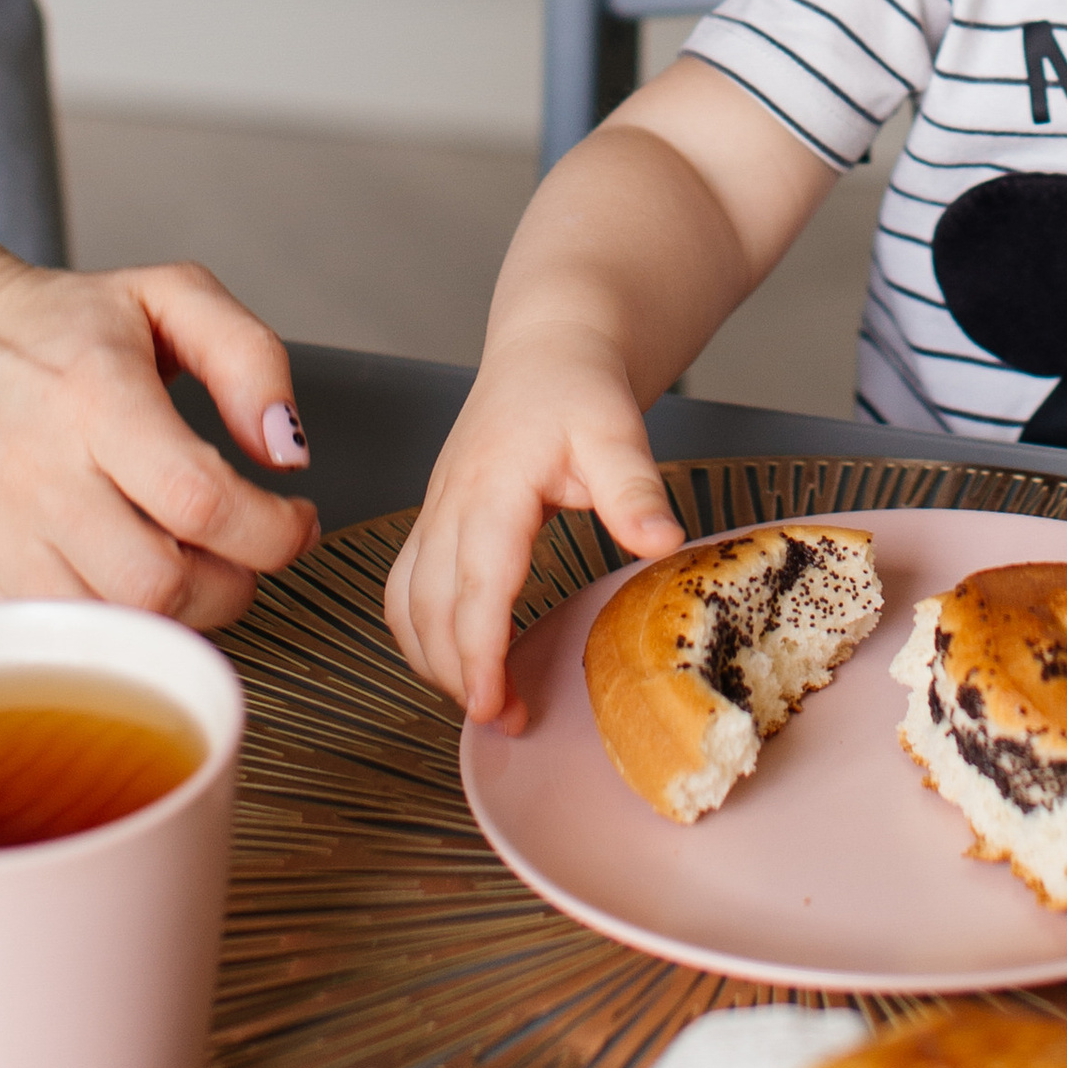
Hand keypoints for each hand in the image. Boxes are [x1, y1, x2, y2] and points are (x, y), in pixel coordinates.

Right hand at [0, 244, 318, 631]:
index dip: (272, 531)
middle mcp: (37, 475)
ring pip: (110, 632)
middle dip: (231, 584)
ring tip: (187, 569)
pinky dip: (109, 635)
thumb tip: (287, 450)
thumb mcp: (168, 295)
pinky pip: (55, 647)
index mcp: (95, 396)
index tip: (294, 523)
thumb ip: (250, 357)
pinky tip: (126, 588)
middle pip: (160, 586)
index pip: (201, 500)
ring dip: (176, 620)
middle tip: (240, 552)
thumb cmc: (52, 324)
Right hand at [386, 334, 683, 720]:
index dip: (478, 652)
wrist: (547, 347)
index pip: (476, 584)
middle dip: (457, 673)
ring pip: (405, 602)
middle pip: (430, 607)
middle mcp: (450, 504)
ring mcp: (435, 512)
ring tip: (481, 700)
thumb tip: (661, 542)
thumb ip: (635, 488)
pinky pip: (404, 586)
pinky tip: (451, 657)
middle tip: (505, 720)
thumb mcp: (616, 429)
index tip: (490, 704)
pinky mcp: (435, 518)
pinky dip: (419, 632)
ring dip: (431, 659)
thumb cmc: (576, 385)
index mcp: (492, 487)